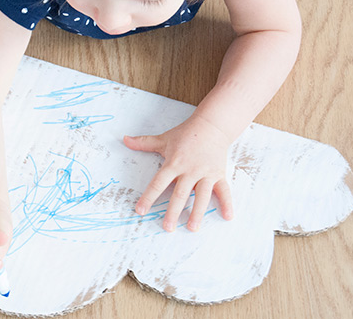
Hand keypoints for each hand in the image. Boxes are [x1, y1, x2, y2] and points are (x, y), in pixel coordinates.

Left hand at [124, 114, 233, 231]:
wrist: (212, 125)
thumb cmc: (186, 134)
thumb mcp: (164, 139)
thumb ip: (144, 142)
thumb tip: (124, 139)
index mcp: (174, 163)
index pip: (158, 182)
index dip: (149, 197)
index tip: (140, 210)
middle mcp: (190, 170)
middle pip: (180, 194)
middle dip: (173, 211)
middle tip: (167, 228)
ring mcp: (206, 173)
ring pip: (202, 196)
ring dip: (197, 213)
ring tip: (192, 228)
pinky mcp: (219, 174)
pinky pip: (224, 190)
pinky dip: (227, 203)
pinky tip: (228, 217)